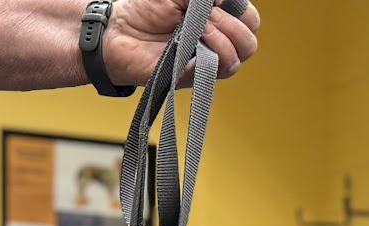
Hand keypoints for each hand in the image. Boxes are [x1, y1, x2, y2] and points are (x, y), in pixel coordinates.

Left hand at [107, 0, 259, 83]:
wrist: (119, 32)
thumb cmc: (144, 9)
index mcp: (217, 19)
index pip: (249, 18)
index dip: (240, 9)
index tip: (217, 2)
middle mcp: (217, 40)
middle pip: (250, 39)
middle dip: (235, 23)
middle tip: (209, 15)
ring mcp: (208, 59)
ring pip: (241, 55)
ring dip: (226, 36)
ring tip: (202, 26)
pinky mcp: (198, 74)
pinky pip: (223, 68)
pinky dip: (217, 50)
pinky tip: (200, 38)